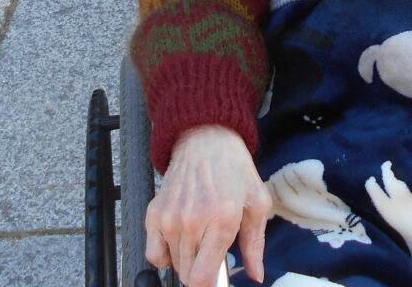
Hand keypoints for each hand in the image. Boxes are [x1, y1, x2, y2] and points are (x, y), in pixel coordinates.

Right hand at [145, 125, 270, 286]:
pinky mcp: (155, 214)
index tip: (218, 281)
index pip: (202, 278)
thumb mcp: (257, 202)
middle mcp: (193, 221)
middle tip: (214, 251)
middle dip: (203, 271)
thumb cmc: (233, 167)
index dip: (211, 286)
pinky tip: (181, 240)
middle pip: (188, 275)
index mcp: (222, 219)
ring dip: (188, 260)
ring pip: (175, 265)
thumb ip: (255, 243)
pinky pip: (154, 255)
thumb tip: (256, 274)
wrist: (206, 138)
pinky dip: (166, 255)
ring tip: (201, 236)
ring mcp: (171, 218)